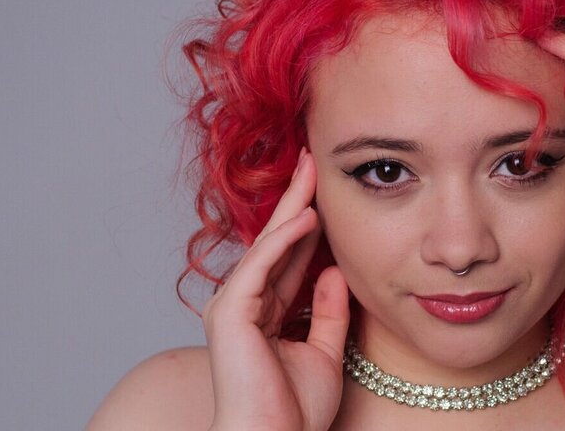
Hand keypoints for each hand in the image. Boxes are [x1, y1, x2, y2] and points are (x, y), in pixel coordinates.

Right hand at [203, 149, 348, 430]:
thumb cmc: (294, 412)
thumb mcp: (325, 351)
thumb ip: (328, 311)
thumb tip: (333, 270)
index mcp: (266, 312)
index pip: (289, 255)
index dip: (307, 222)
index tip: (324, 188)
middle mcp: (245, 304)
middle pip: (276, 242)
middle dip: (296, 200)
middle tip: (311, 158)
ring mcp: (233, 307)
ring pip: (267, 246)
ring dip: (291, 207)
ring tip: (311, 170)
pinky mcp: (231, 313)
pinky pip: (261, 267)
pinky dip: (283, 241)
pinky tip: (307, 215)